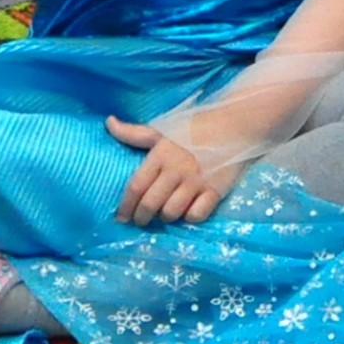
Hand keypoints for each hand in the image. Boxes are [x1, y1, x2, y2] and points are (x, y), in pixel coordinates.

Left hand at [108, 110, 239, 224]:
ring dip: (165, 217)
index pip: (136, 187)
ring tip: (164, 213)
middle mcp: (177, 169)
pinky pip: (195, 216)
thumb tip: (108, 122)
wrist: (235, 125)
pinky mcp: (215, 191)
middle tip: (140, 221)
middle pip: (150, 204)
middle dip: (141, 217)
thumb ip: (134, 133)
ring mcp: (197, 181)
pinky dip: (189, 217)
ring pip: (171, 212)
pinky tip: (187, 211)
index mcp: (161, 154)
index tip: (120, 217)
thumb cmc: (194, 129)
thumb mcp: (162, 130)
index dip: (125, 206)